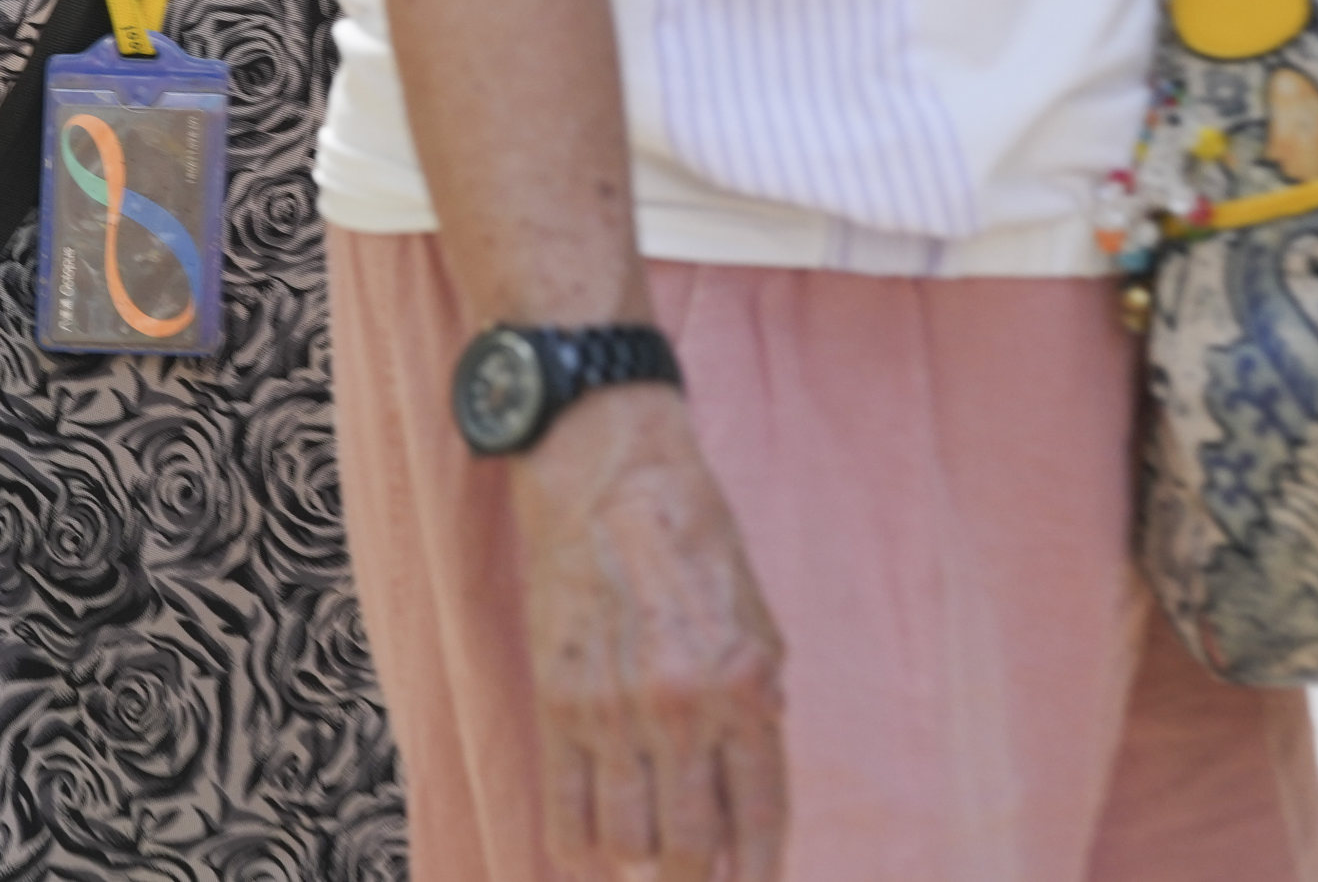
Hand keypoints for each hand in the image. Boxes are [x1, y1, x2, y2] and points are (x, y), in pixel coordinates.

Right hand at [512, 386, 787, 881]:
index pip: (759, 823)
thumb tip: (742, 798)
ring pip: (625, 840)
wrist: (609, 477)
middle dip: (690, 879)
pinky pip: (565, 807)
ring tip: (641, 861)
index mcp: (746, 689)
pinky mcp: (558, 698)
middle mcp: (683, 708)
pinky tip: (591, 857)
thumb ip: (756, 713)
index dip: (754, 873)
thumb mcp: (758, 626)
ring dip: (636, 864)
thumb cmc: (694, 545)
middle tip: (688, 875)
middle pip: (688, 849)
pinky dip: (579, 847)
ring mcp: (614, 709)